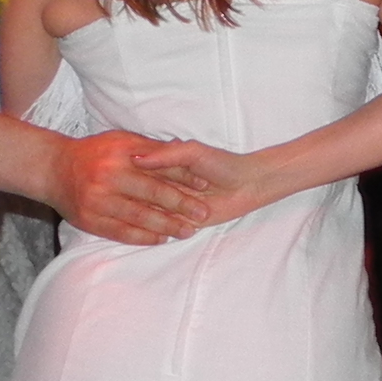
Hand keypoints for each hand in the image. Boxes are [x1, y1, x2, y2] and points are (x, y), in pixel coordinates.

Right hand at [50, 130, 208, 244]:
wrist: (51, 168)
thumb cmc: (94, 152)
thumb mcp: (122, 141)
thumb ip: (150, 148)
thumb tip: (184, 152)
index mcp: (120, 154)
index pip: (159, 167)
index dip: (184, 177)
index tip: (206, 186)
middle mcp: (108, 176)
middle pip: (152, 193)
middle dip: (181, 204)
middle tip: (203, 213)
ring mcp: (97, 200)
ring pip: (139, 216)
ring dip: (166, 225)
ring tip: (187, 231)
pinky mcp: (89, 220)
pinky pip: (121, 232)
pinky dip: (143, 237)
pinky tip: (160, 239)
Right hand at [136, 136, 285, 225]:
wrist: (246, 186)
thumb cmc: (221, 164)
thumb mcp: (193, 152)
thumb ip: (165, 155)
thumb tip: (135, 158)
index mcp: (160, 165)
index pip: (137, 172)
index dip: (139, 175)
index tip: (153, 178)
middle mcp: (159, 185)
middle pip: (139, 194)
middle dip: (150, 196)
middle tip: (176, 192)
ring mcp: (166, 204)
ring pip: (147, 213)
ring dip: (158, 214)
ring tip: (182, 205)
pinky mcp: (176, 221)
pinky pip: (159, 227)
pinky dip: (163, 227)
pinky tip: (174, 221)